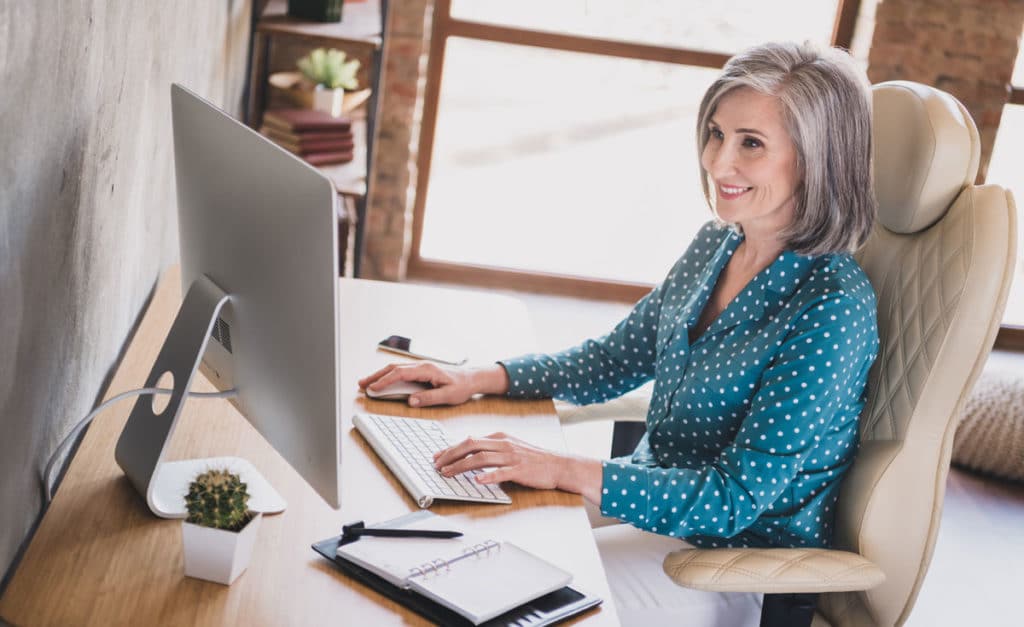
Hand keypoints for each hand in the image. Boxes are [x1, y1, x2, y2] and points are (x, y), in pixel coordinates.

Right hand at [358, 362, 508, 406]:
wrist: (472, 378)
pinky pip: (401, 371)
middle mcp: (421, 365)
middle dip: (375, 376)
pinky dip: (388, 375)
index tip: (373, 388)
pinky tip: (381, 381)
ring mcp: (420, 367)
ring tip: (366, 383)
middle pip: (393, 368)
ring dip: (379, 375)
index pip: (400, 374)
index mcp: (427, 370)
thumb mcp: (448, 395)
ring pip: (395, 368)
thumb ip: (429, 398)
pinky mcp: (421, 371)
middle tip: (361, 384)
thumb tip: (411, 401)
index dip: (384, 381)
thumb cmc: (462, 386)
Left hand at [433, 432, 568, 489]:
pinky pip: (501, 472)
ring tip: (448, 473)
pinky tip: (477, 481)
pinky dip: (488, 476)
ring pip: (481, 458)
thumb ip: (493, 448)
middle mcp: (504, 444)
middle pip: (471, 445)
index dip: (451, 448)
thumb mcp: (511, 447)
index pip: (470, 440)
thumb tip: (472, 450)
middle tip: (437, 465)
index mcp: (500, 437)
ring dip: (462, 466)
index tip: (437, 456)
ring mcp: (512, 457)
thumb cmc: (534, 459)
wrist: (559, 465)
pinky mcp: (520, 470)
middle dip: (451, 455)